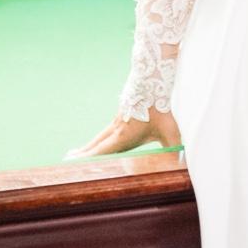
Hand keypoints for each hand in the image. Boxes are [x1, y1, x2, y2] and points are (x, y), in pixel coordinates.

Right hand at [67, 108, 181, 158]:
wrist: (153, 81)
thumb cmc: (162, 109)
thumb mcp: (170, 132)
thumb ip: (173, 150)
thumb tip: (180, 166)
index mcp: (123, 136)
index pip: (102, 151)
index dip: (88, 159)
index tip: (73, 164)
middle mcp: (116, 129)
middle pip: (96, 145)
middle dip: (82, 155)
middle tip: (67, 161)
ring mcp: (117, 120)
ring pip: (99, 137)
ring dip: (88, 146)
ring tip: (75, 154)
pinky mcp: (121, 114)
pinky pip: (106, 131)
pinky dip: (97, 139)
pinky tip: (99, 142)